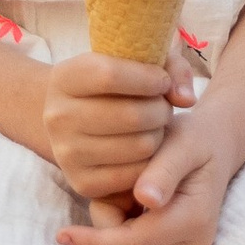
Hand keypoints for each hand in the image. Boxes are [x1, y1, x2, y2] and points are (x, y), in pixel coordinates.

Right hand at [39, 41, 196, 209]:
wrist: (74, 120)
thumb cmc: (114, 84)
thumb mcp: (134, 61)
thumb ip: (170, 67)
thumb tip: (187, 99)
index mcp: (63, 78)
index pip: (110, 76)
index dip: (149, 78)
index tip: (162, 81)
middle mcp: (57, 117)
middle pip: (131, 115)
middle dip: (161, 110)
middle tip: (163, 108)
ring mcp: (66, 154)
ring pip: (140, 146)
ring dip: (160, 135)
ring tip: (154, 126)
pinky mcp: (82, 183)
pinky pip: (136, 175)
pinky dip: (151, 162)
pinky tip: (145, 148)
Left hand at [59, 81, 232, 244]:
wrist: (217, 146)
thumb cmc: (195, 137)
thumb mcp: (181, 143)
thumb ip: (163, 171)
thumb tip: (146, 200)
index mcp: (194, 220)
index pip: (134, 243)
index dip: (95, 241)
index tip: (61, 234)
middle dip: (106, 222)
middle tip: (117, 180)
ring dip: (113, 224)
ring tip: (130, 186)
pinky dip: (122, 227)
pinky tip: (134, 201)